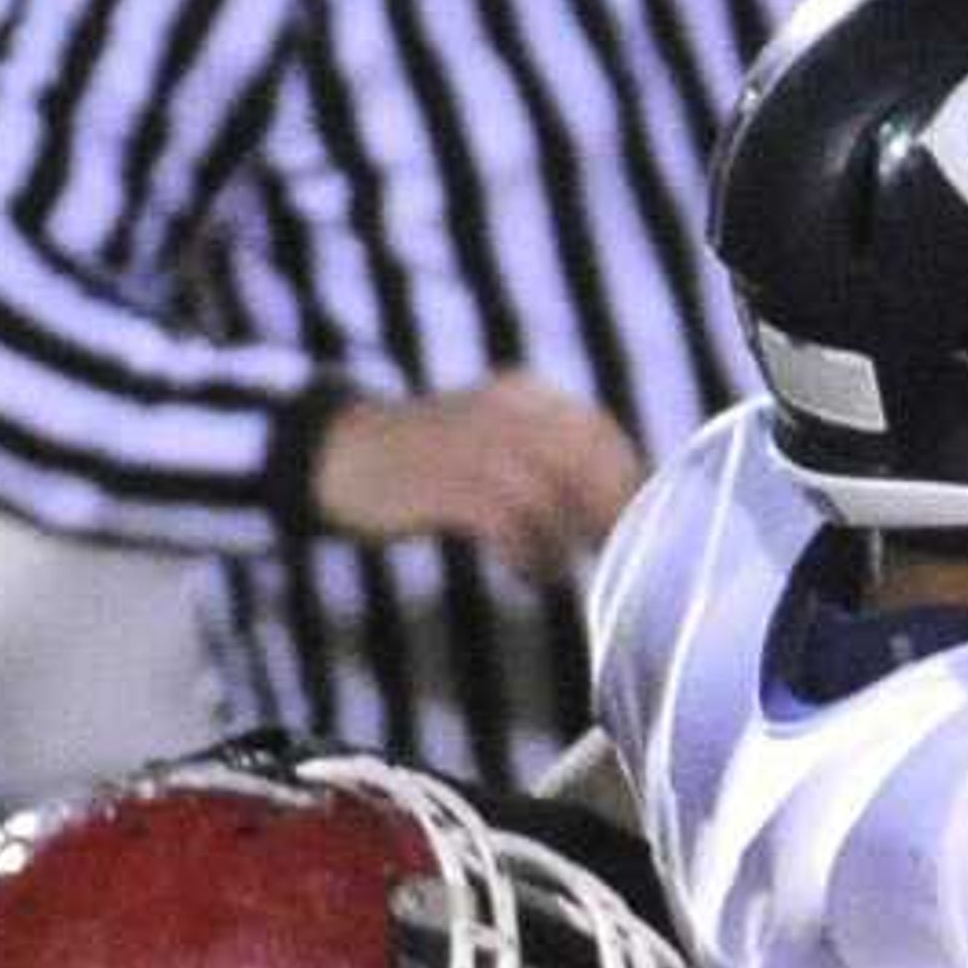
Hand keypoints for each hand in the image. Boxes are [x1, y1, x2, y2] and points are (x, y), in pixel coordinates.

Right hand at [313, 379, 642, 577]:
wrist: (338, 456)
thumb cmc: (431, 464)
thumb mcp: (498, 443)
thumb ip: (554, 462)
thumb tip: (619, 510)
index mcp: (523, 394)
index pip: (599, 432)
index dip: (625, 482)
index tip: (630, 527)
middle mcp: (502, 410)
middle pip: (583, 461)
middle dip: (606, 515)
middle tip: (606, 556)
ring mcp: (469, 442)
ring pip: (549, 493)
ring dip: (565, 542)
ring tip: (557, 569)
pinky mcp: (441, 481)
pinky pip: (507, 520)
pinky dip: (529, 553)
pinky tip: (527, 573)